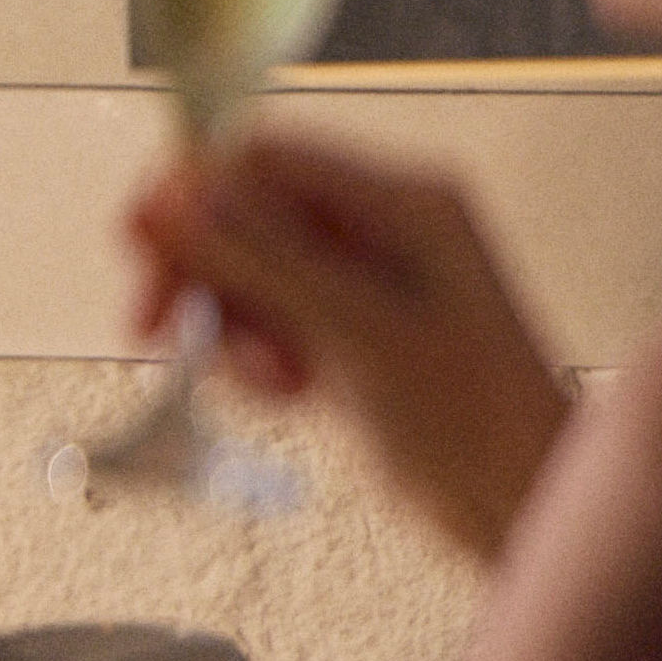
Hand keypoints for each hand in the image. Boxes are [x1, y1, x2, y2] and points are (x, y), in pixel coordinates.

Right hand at [125, 129, 574, 566]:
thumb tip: (179, 196)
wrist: (519, 503)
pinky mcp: (343, 329)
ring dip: (233, 328)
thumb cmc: (476, 419)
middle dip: (201, 271)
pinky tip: (288, 396)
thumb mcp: (357, 330)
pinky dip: (255, 358)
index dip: (193, 192)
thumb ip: (262, 257)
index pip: (266, 157)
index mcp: (404, 202)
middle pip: (243, 214)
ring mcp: (360, 280)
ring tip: (271, 383)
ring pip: (244, 272)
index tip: (141, 241)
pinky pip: (262, 319)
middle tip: (156, 323)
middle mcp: (380, 228)